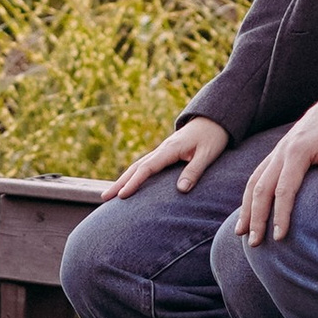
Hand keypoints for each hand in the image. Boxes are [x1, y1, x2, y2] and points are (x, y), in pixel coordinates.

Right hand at [108, 116, 230, 201]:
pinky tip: (128, 184)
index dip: (134, 182)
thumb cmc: (212, 137)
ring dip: (123, 180)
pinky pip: (145, 165)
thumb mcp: (208, 154)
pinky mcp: (165, 153)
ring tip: (109, 194)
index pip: (147, 167)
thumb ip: (194, 171)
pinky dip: (133, 175)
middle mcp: (162, 149)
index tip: (123, 195)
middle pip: (136, 167)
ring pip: (138, 166)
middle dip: (120, 182)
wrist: (214, 119)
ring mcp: (162, 151)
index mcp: (170, 149)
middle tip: (104, 197)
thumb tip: (181, 190)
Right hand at [234, 80, 317, 240]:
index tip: (279, 237)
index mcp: (297, 152)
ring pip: (255, 180)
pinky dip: (251, 192)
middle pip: (262, 188)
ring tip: (241, 231)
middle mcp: (282, 151)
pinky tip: (249, 207)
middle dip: (255, 216)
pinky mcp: (279, 151)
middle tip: (253, 242)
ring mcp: (278, 150)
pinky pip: (259, 173)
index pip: (284, 190)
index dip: (280, 215)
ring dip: (247, 207)